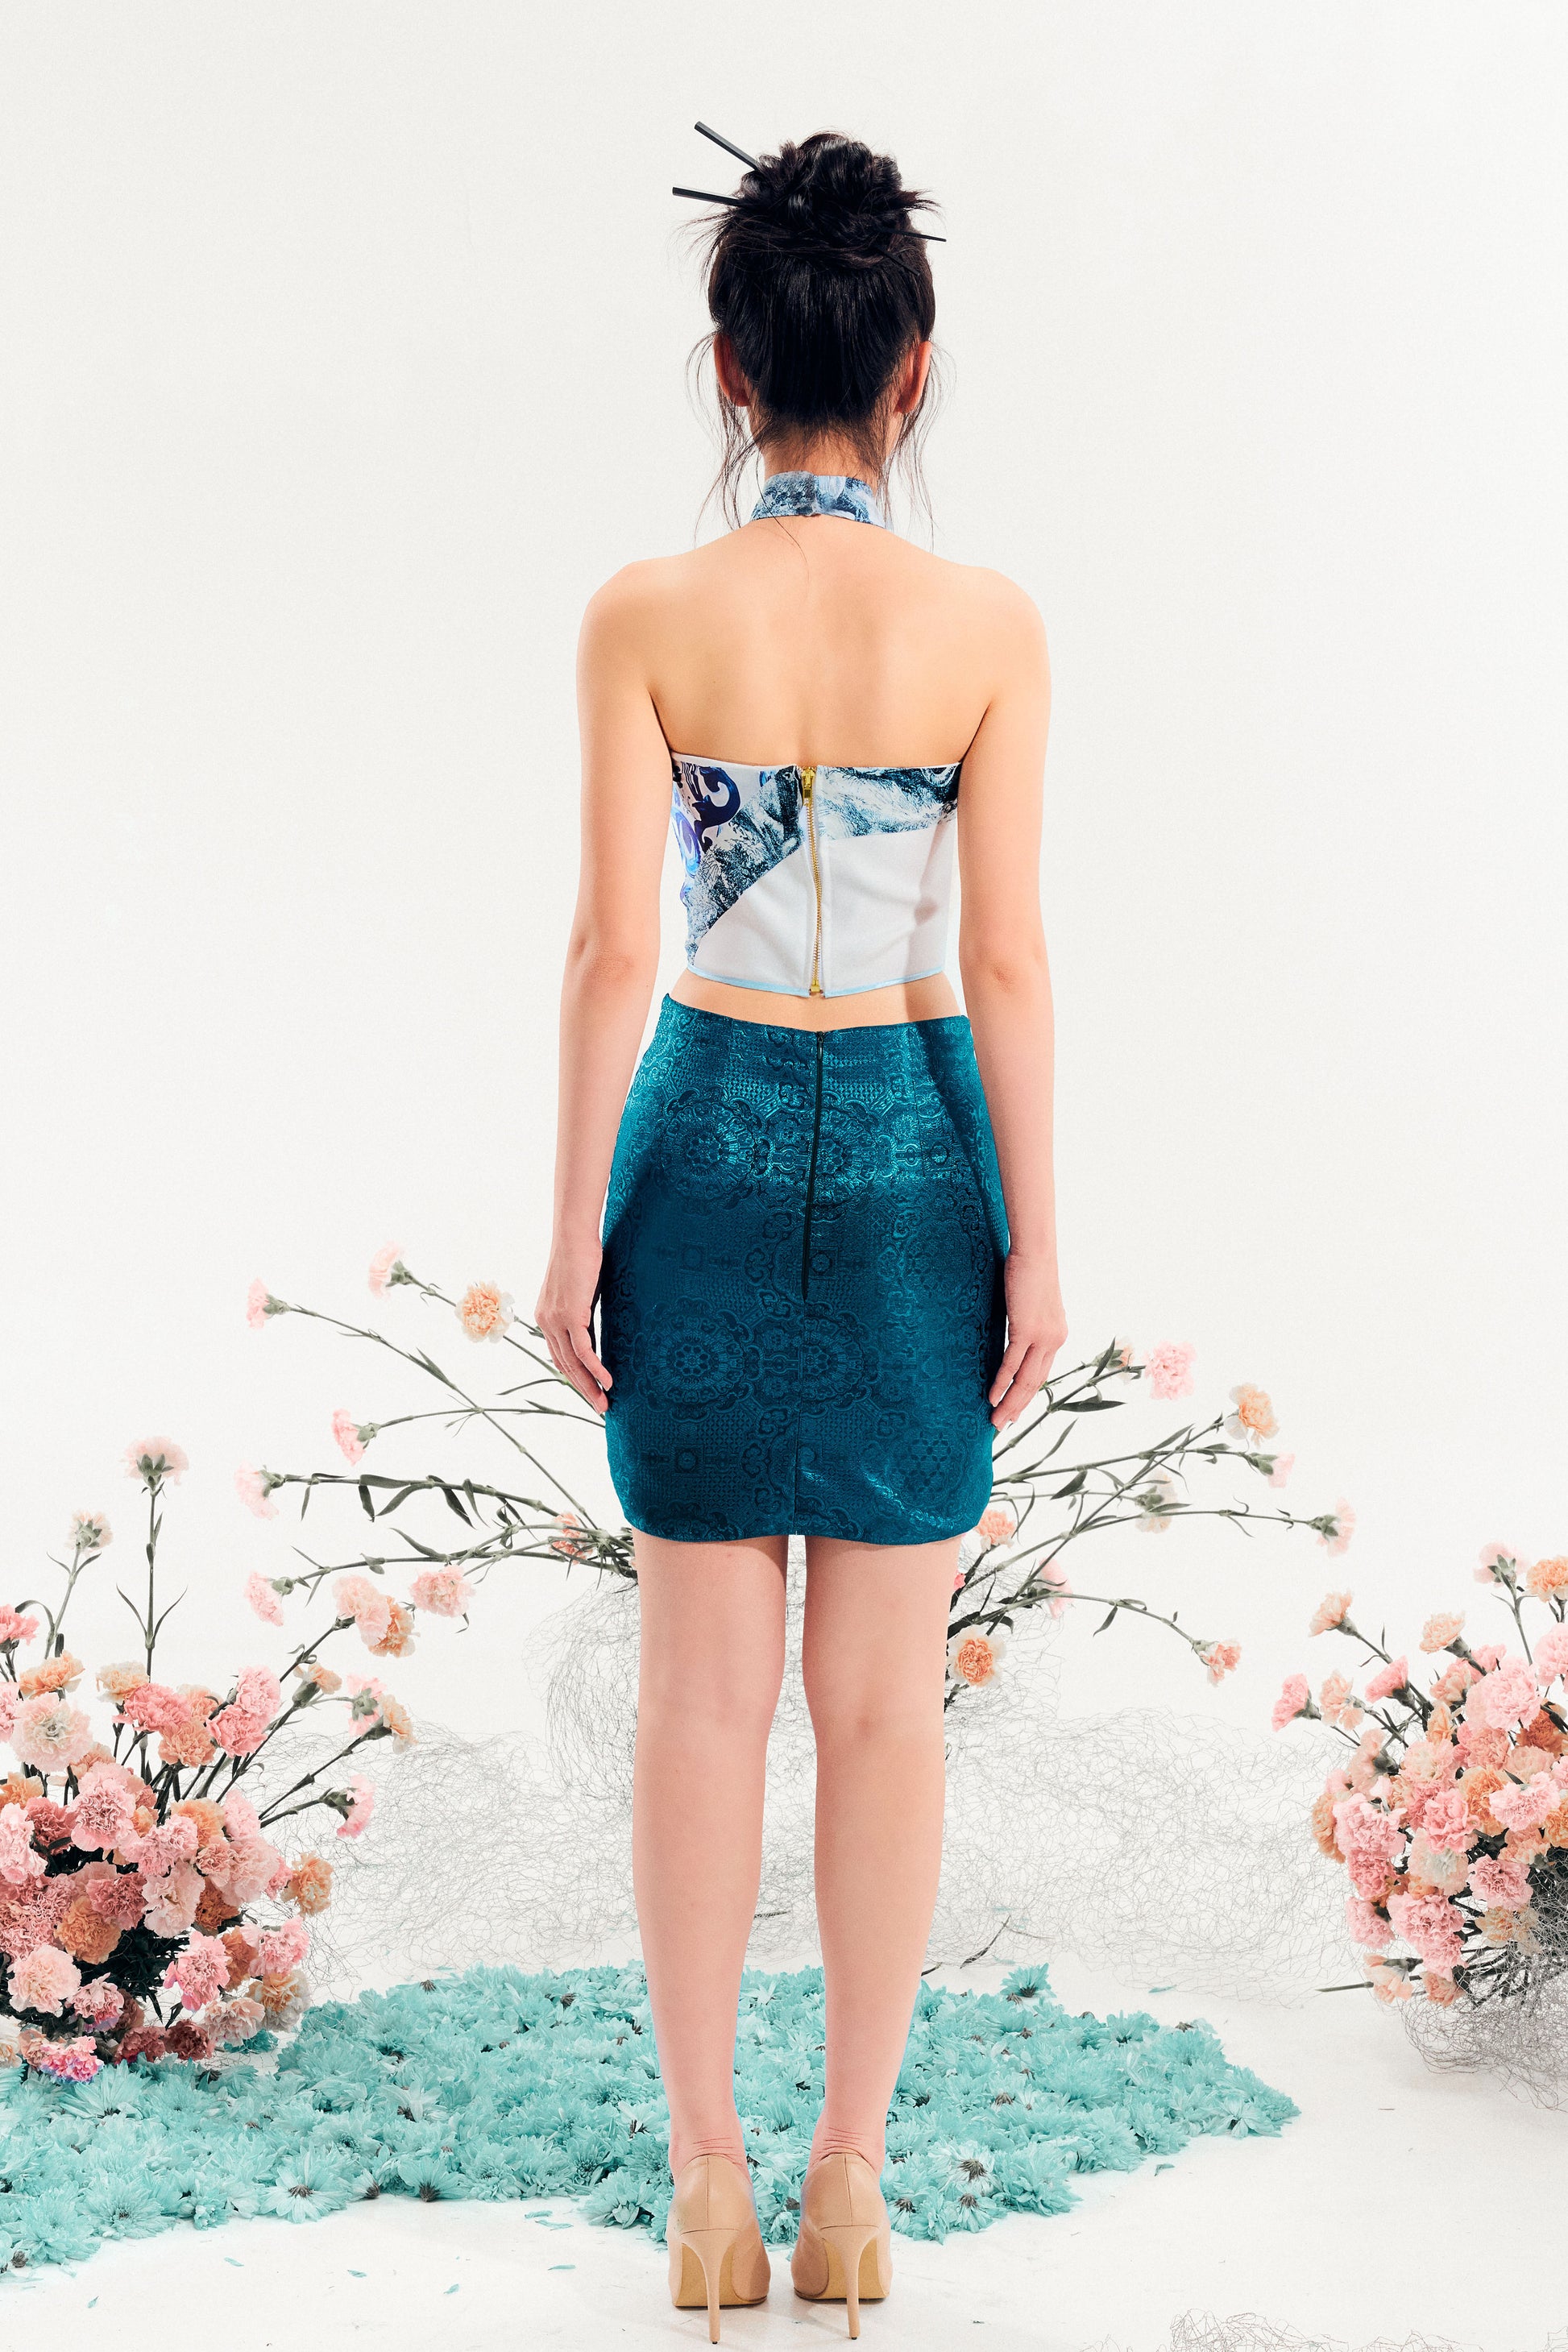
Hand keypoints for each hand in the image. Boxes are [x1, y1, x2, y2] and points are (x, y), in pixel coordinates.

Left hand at [535, 1237, 612, 1414]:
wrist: (574, 1237)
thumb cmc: (582, 1257)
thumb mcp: (582, 1291)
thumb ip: (584, 1312)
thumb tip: (596, 1326)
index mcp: (546, 1318)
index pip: (559, 1356)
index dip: (575, 1376)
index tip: (591, 1391)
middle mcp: (546, 1322)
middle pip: (564, 1365)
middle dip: (583, 1389)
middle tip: (600, 1407)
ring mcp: (556, 1320)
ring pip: (573, 1362)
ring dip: (589, 1386)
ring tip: (605, 1402)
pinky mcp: (570, 1315)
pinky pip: (583, 1350)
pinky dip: (595, 1369)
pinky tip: (608, 1381)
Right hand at [989, 1256, 1066, 1430]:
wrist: (1035, 1253)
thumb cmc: (1029, 1271)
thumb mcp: (1032, 1303)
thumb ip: (1027, 1322)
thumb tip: (1014, 1332)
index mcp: (1057, 1336)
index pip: (1041, 1373)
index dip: (1027, 1395)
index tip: (1013, 1410)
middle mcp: (1055, 1341)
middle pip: (1035, 1383)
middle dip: (1018, 1407)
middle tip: (1002, 1425)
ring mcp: (1043, 1337)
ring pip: (1025, 1379)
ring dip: (1010, 1402)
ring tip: (995, 1419)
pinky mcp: (1028, 1330)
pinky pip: (1012, 1363)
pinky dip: (1002, 1382)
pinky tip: (992, 1396)